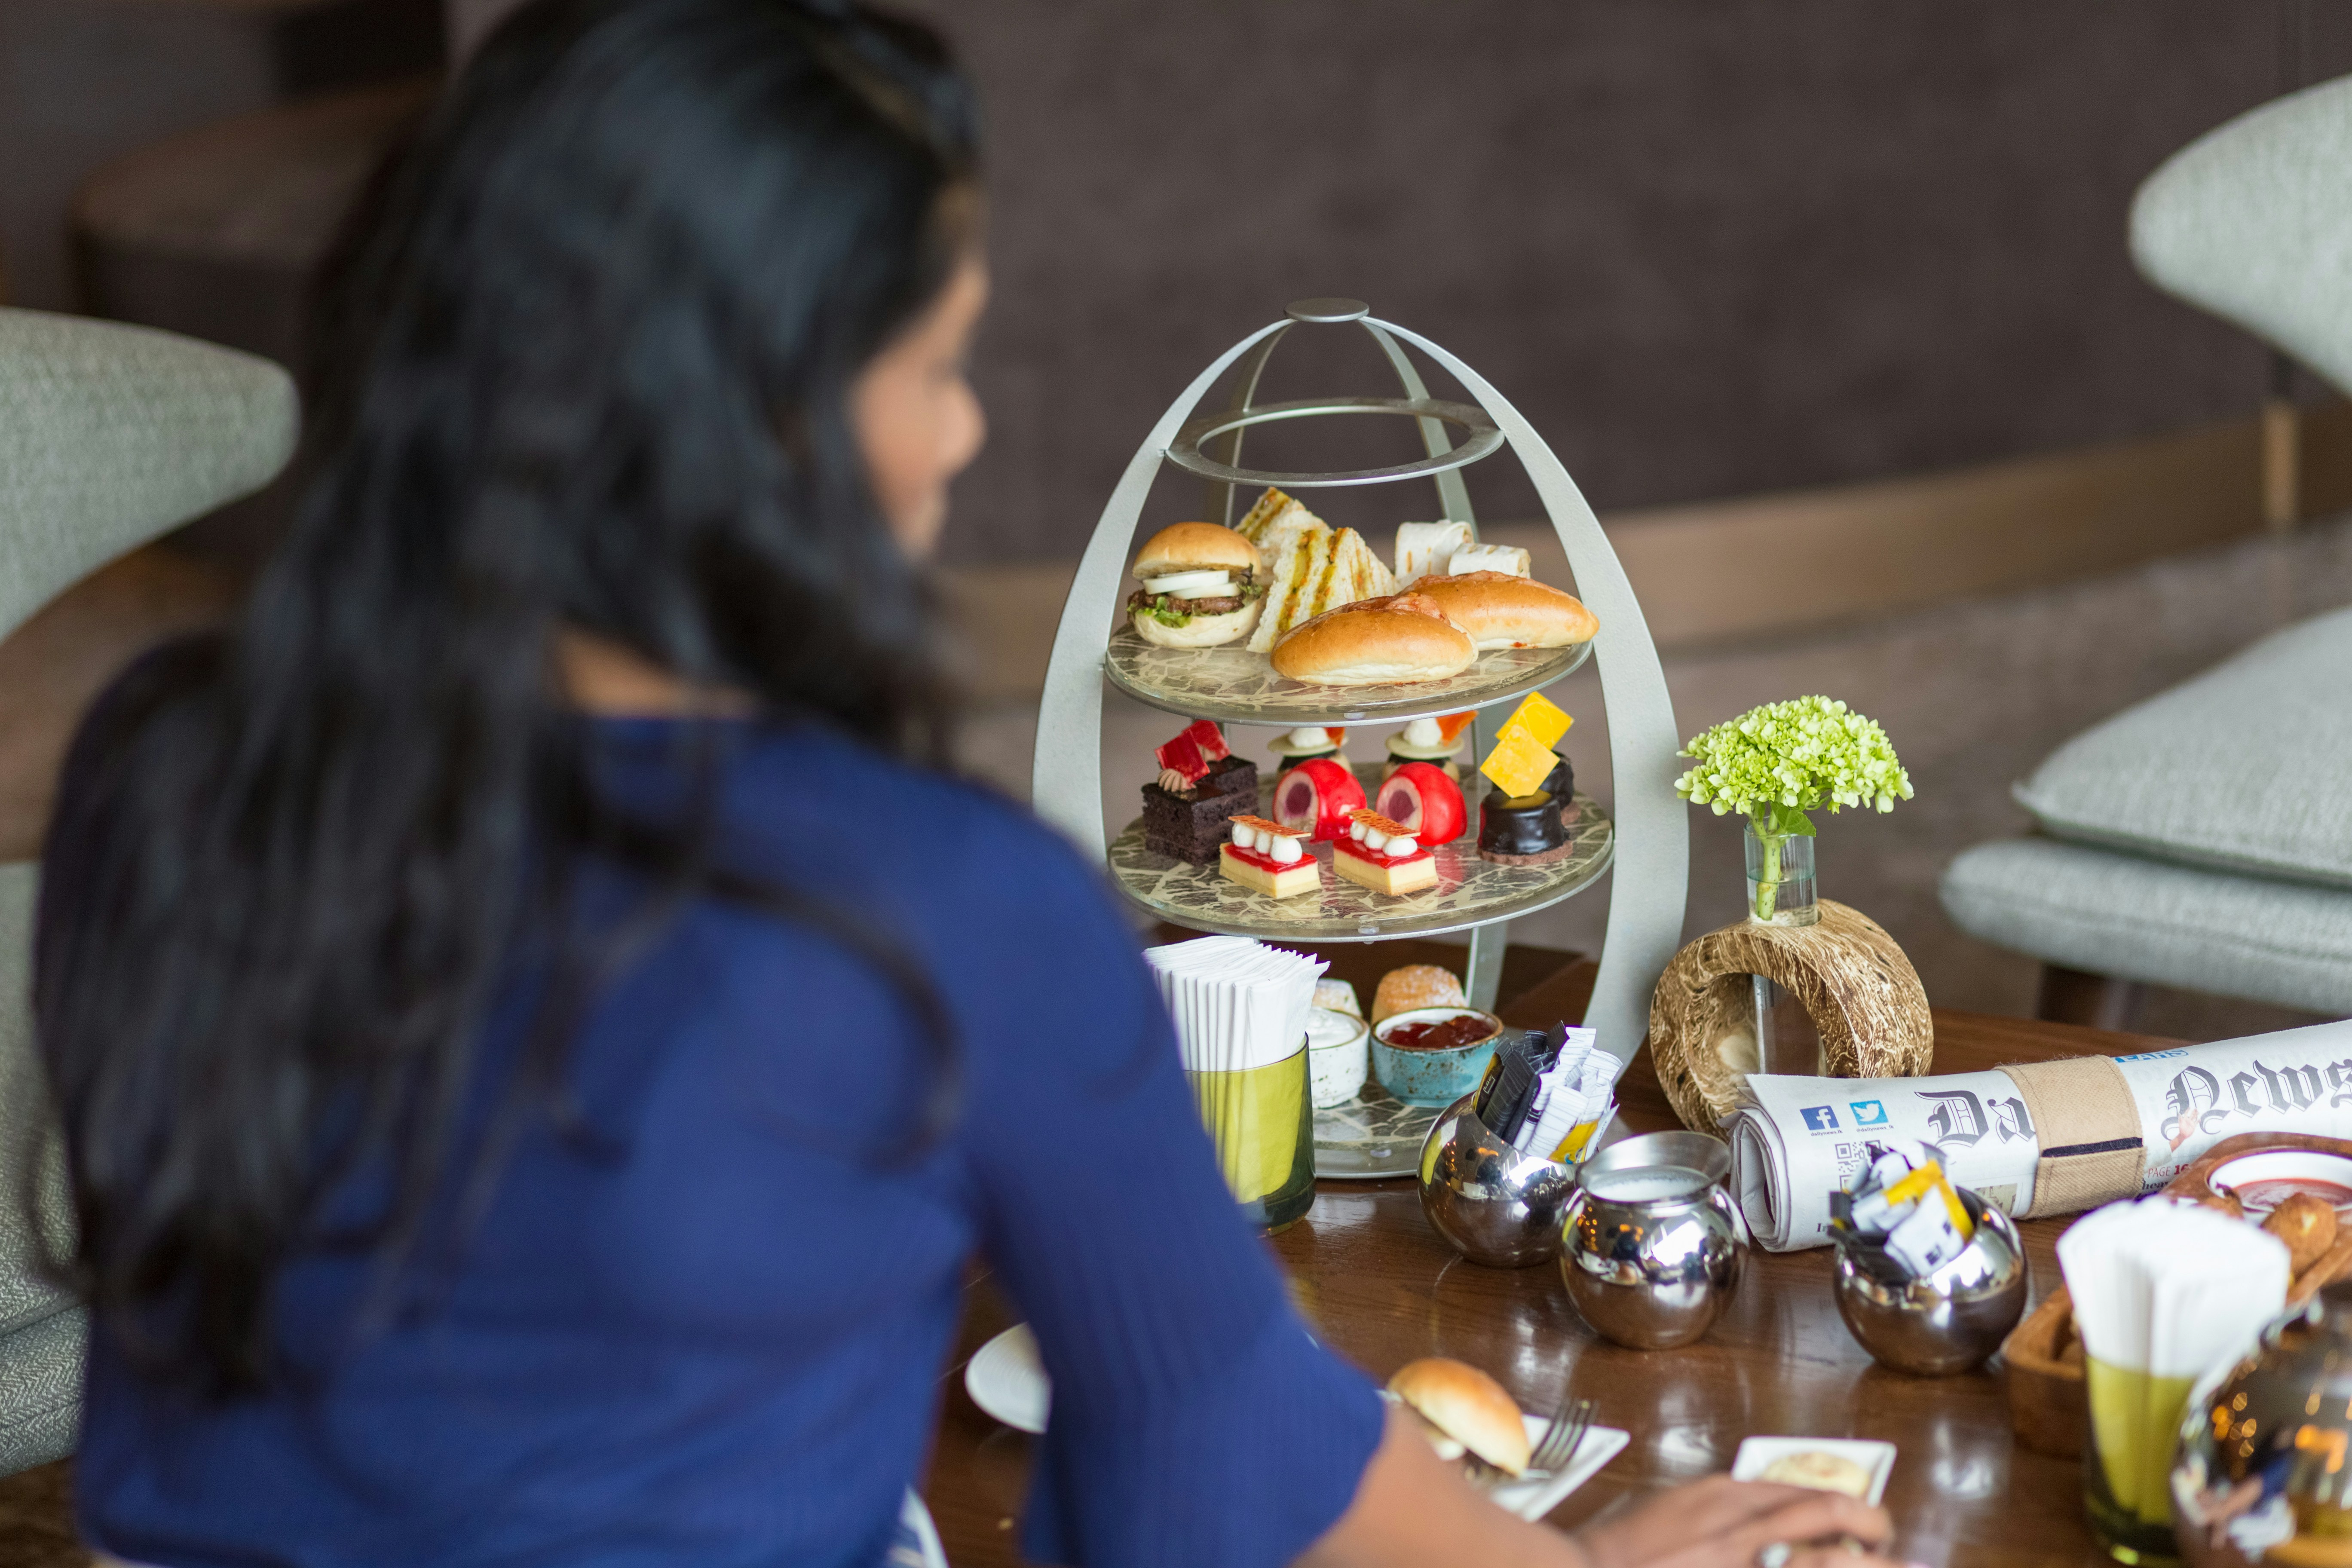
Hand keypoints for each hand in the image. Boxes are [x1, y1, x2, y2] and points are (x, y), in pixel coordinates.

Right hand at [1574, 1475, 1912, 1567]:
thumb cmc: (1615, 1553)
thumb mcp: (1667, 1514)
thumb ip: (1711, 1512)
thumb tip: (1749, 1515)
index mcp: (1721, 1496)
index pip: (1803, 1492)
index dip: (1847, 1508)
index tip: (1867, 1524)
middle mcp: (1740, 1524)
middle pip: (1827, 1513)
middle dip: (1871, 1526)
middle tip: (1895, 1544)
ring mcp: (1742, 1560)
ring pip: (1826, 1557)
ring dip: (1868, 1562)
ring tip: (1903, 1567)